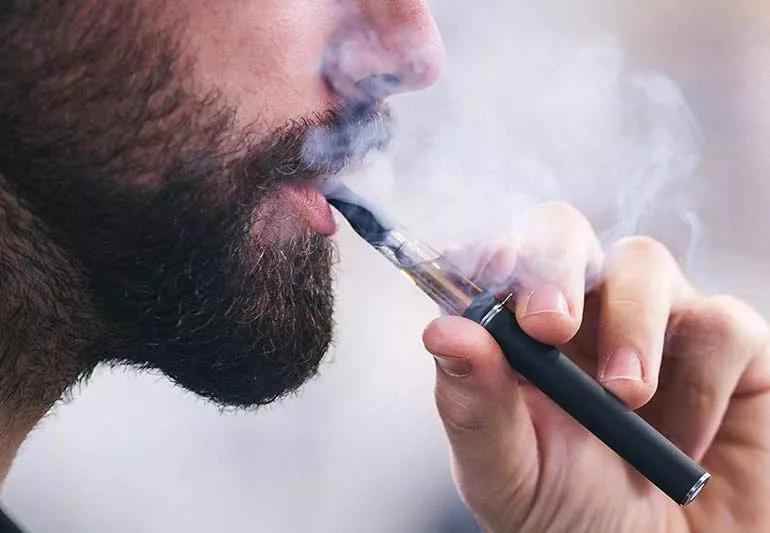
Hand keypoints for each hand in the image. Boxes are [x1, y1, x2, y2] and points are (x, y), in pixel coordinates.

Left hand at [423, 202, 769, 532]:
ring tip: (626, 396)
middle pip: (562, 231)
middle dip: (553, 263)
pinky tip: (687, 438)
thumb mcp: (510, 473)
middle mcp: (582, 313)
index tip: (484, 271)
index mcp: (518, 336)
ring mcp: (652, 321)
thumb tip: (443, 332)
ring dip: (632, 324)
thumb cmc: (575, 517)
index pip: (495, 262)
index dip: (487, 253)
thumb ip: (473, 406)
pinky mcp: (723, 345)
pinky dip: (702, 383)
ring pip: (643, 260)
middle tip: (549, 327)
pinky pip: (721, 322)